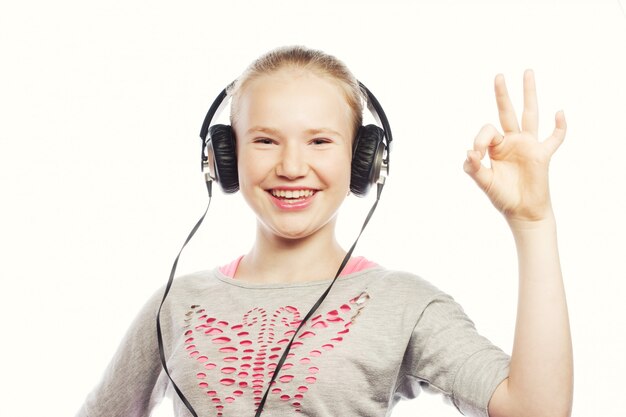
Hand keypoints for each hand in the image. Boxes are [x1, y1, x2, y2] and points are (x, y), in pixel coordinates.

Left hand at [463, 70, 565, 222]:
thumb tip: (468, 152)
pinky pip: (554, 138)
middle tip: (498, 75)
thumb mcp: (484, 182)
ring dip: (529, 94)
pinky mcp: (542, 154)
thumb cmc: (502, 197)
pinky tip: (559, 113)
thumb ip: (473, 169)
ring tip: (527, 72)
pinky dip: (560, 127)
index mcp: (496, 146)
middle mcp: (512, 141)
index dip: (480, 139)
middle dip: (502, 94)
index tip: (476, 156)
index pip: (487, 130)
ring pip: (530, 114)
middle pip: (507, 112)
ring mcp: (528, 145)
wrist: (522, 212)